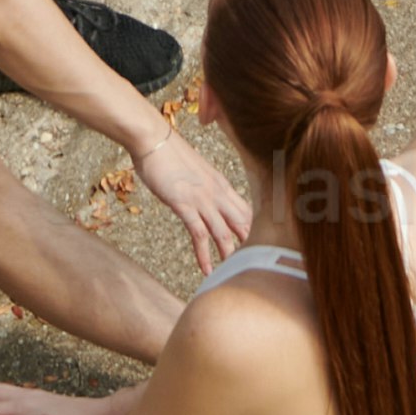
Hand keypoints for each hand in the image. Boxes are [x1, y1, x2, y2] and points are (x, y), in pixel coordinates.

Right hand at [128, 115, 254, 266]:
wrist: (153, 139)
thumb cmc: (170, 154)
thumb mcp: (194, 172)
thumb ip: (205, 186)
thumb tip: (207, 200)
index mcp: (222, 184)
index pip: (247, 211)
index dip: (256, 230)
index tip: (262, 248)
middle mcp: (217, 192)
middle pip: (243, 223)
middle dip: (251, 247)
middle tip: (256, 268)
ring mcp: (202, 199)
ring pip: (224, 233)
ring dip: (230, 257)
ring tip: (233, 276)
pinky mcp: (184, 204)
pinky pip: (199, 234)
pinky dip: (204, 255)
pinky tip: (207, 269)